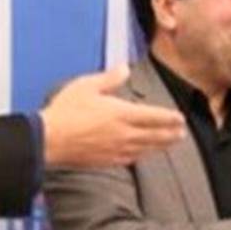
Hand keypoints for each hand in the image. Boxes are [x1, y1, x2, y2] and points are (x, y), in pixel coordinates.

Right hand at [40, 65, 185, 167]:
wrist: (49, 140)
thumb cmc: (66, 111)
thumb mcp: (87, 86)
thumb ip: (109, 78)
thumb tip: (124, 69)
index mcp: (121, 113)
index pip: (153, 116)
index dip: (169, 117)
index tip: (180, 118)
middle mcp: (123, 134)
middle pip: (154, 135)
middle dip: (170, 134)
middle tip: (181, 134)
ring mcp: (116, 149)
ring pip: (145, 149)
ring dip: (160, 146)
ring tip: (169, 144)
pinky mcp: (106, 160)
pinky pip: (130, 159)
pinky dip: (141, 156)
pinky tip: (142, 155)